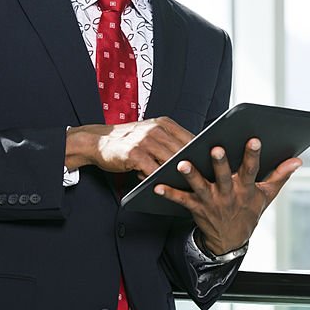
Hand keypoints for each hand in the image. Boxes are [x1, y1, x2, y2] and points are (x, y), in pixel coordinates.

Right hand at [65, 117, 193, 178]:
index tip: (212, 162)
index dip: (202, 151)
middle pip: (183, 150)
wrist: (98, 141)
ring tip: (186, 185)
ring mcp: (145, 140)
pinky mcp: (134, 153)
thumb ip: (169, 141)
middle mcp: (156, 129)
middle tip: (204, 179)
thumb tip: (193, 155)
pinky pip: (153, 170)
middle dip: (194, 165)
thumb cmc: (128, 141)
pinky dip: (159, 179)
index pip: (190, 137)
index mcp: (164, 123)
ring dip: (178, 174)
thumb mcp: (150, 134)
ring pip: (170, 160)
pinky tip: (162, 186)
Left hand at [154, 138, 301, 254]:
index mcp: (247, 189)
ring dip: (191, 175)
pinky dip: (169, 193)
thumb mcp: (266, 195)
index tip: (254, 139)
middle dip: (221, 163)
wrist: (230, 241)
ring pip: (201, 187)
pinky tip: (156, 185)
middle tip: (216, 148)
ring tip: (182, 163)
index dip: (253, 156)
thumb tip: (298, 160)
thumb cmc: (248, 211)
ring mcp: (212, 202)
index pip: (252, 170)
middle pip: (224, 177)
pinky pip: (181, 201)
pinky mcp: (197, 208)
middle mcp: (229, 195)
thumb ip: (280, 175)